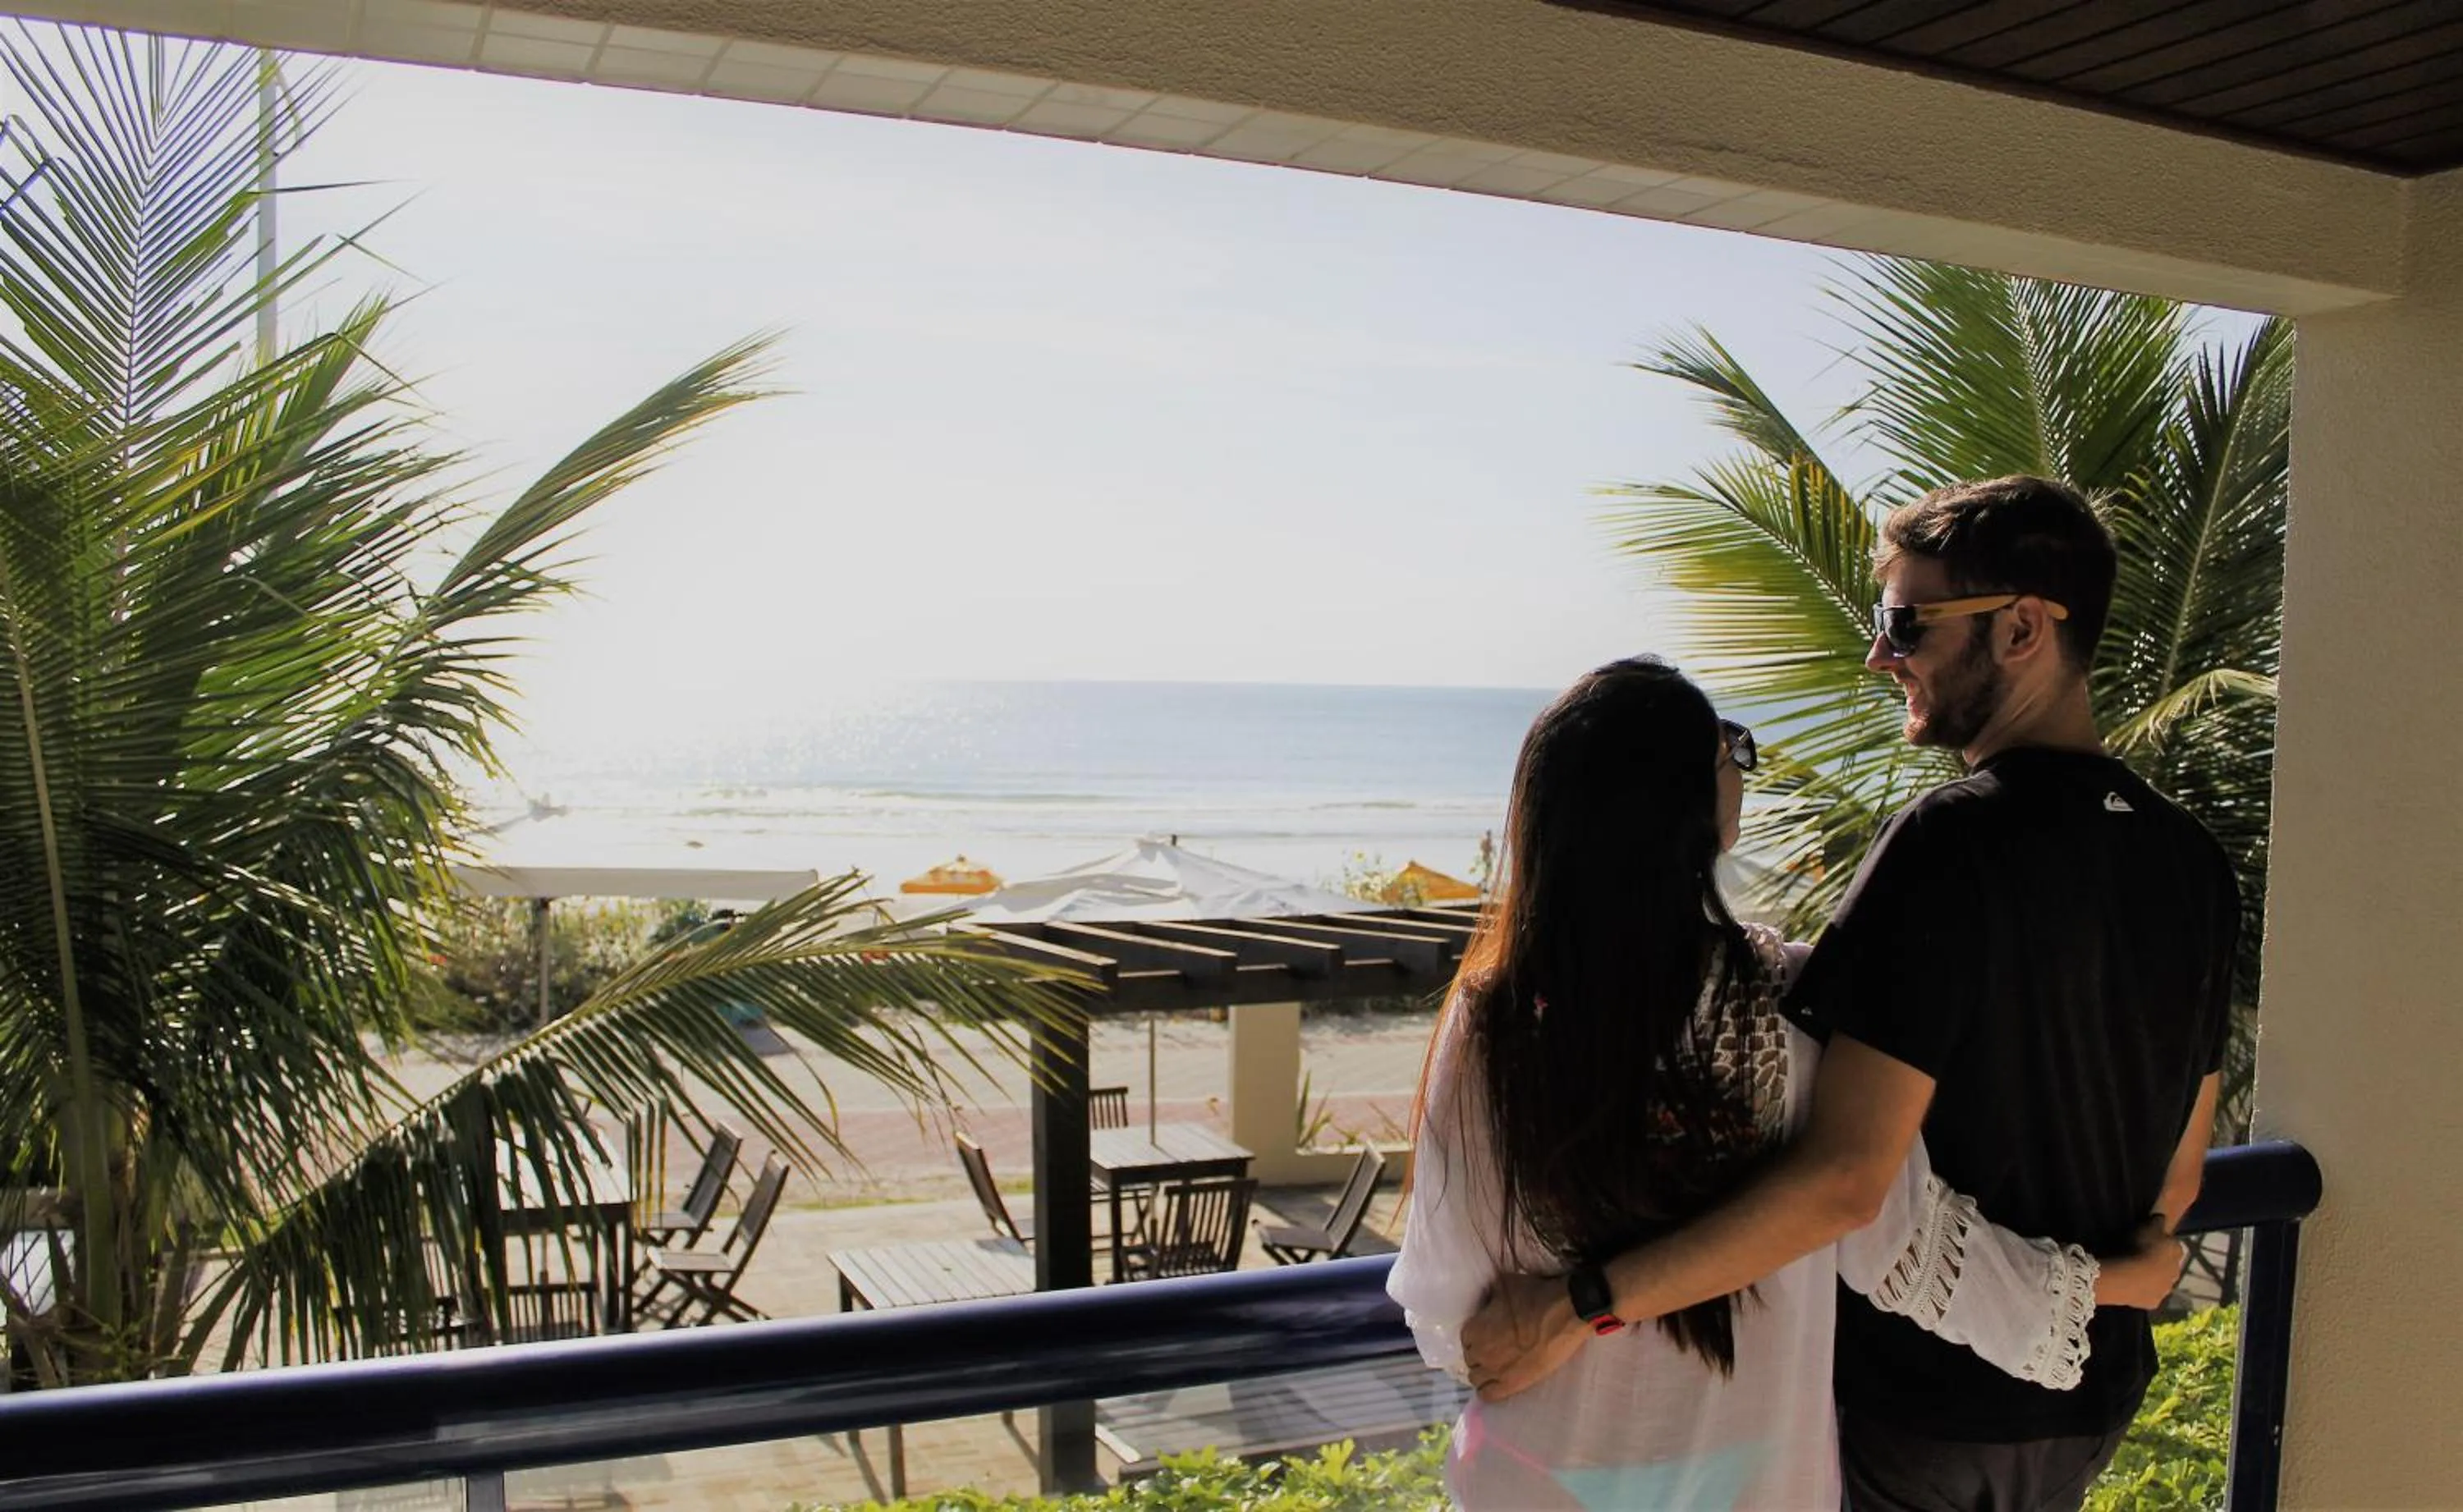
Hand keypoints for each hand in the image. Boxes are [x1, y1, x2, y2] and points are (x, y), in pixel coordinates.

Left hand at [1460, 1271, 1588, 1401]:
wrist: (1564, 1315)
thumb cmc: (1535, 1297)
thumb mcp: (1505, 1286)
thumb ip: (1490, 1297)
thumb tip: (1489, 1301)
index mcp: (1475, 1329)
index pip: (1465, 1339)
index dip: (1476, 1336)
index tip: (1486, 1334)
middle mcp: (1480, 1353)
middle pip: (1471, 1360)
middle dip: (1480, 1354)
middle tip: (1494, 1348)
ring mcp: (1495, 1372)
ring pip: (1476, 1379)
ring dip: (1484, 1373)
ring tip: (1498, 1366)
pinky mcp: (1513, 1385)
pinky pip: (1489, 1395)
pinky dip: (1489, 1391)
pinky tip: (1497, 1383)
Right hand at [2094, 1216, 2185, 1310]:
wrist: (2128, 1276)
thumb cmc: (2140, 1247)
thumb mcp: (2148, 1225)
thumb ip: (2158, 1221)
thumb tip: (2162, 1218)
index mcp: (2177, 1252)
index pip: (2173, 1245)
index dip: (2161, 1243)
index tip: (2148, 1241)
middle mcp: (2176, 1272)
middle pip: (2168, 1265)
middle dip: (2159, 1263)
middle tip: (2140, 1258)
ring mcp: (2166, 1289)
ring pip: (2160, 1282)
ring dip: (2151, 1279)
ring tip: (2133, 1273)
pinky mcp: (2154, 1303)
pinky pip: (2148, 1295)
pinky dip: (2142, 1292)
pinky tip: (2131, 1287)